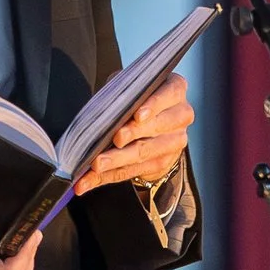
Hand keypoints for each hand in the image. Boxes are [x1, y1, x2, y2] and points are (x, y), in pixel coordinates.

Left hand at [75, 73, 192, 193]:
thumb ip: (120, 93)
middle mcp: (180, 115)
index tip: (138, 115)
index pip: (170, 93)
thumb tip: (100, 108)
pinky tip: (89, 180)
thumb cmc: (135, 100)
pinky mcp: (163, 163)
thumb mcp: (129, 89)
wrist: (149, 125)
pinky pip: (133, 171)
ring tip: (97, 164)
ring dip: (118, 159)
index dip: (154, 104)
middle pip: (156, 126)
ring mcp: (175, 141)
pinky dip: (109, 175)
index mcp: (175, 89)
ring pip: (144, 152)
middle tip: (116, 139)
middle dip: (133, 133)